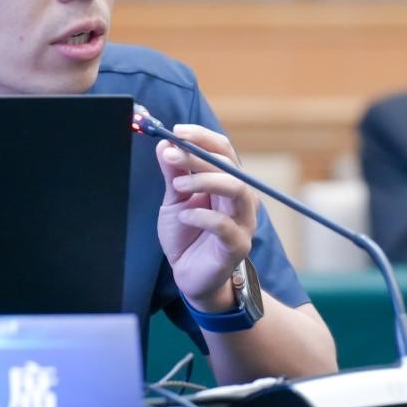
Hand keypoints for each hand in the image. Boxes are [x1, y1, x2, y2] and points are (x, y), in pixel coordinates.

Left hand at [154, 125, 257, 311]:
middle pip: (230, 166)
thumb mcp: (175, 199)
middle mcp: (240, 198)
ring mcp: (243, 222)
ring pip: (237, 189)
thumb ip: (173, 173)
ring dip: (204, 180)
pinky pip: (225, 226)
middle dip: (199, 155)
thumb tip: (164, 143)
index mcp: (226, 182)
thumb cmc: (187, 234)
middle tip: (171, 154)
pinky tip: (184, 217)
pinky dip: (202, 216)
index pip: (223, 149)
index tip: (177, 130)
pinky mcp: (237, 246)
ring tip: (177, 186)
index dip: (202, 136)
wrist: (190, 275)